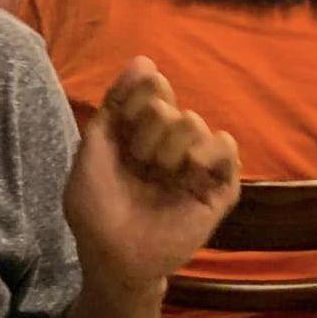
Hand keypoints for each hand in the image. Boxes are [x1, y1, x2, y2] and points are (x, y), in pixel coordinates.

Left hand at [64, 56, 240, 293]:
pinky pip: (226, 146)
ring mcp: (192, 164)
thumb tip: (143, 59)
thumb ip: (113, 107)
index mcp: (134, 133)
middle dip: (146, 128)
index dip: (140, 90)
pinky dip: (207, 150)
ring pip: (194, 121)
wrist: (114, 258)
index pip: (147, 90)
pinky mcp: (218, 187)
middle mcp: (165, 143)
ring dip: (169, 145)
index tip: (133, 102)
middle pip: (167, 104)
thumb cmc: (94, 209)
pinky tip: (188, 168)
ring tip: (158, 173)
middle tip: (137, 160)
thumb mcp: (90, 153)